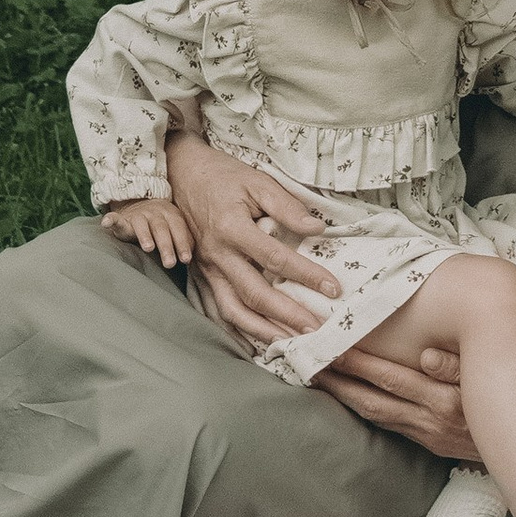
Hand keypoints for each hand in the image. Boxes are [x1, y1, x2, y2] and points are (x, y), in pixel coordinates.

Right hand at [102, 196, 194, 267]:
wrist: (140, 202)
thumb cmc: (163, 222)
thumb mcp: (175, 226)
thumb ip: (184, 238)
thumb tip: (191, 256)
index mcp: (170, 214)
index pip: (178, 229)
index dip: (182, 244)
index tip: (186, 260)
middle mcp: (154, 214)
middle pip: (161, 229)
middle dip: (166, 246)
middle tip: (170, 263)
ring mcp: (137, 216)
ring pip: (141, 225)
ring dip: (144, 235)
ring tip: (148, 248)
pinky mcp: (122, 219)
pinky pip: (115, 219)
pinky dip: (111, 220)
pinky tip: (106, 223)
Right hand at [164, 131, 342, 345]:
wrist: (183, 174)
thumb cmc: (224, 177)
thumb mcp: (257, 181)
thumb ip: (286, 206)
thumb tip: (316, 229)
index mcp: (232, 228)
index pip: (275, 258)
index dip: (306, 275)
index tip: (332, 288)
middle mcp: (218, 254)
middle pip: (254, 294)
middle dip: (286, 315)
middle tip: (316, 329)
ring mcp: (208, 269)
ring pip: (233, 311)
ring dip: (263, 331)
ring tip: (291, 342)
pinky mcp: (204, 277)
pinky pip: (221, 311)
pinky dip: (241, 329)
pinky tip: (261, 340)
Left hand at [312, 341, 480, 460]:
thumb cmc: (503, 399)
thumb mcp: (485, 377)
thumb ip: (455, 365)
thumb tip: (426, 355)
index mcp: (441, 399)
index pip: (390, 378)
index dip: (359, 363)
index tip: (332, 346)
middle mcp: (427, 419)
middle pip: (371, 399)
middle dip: (338, 381)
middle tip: (306, 363)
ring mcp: (423, 433)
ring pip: (374, 414)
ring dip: (344, 396)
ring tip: (318, 377)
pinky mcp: (424, 442)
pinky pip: (386, 423)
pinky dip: (363, 409)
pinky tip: (348, 397)